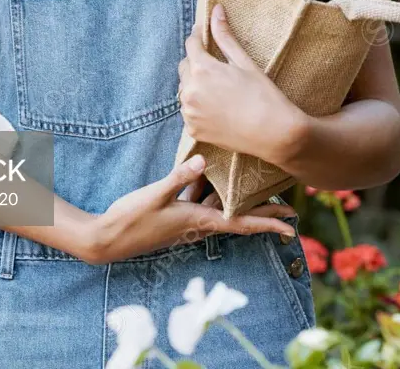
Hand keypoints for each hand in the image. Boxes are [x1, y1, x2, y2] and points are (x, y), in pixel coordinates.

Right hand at [83, 153, 296, 264]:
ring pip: (222, 211)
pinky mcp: (176, 218)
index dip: (268, 224)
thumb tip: (203, 160)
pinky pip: (203, 206)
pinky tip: (212, 179)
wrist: (108, 239)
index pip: (241, 224)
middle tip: (290, 209)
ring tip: (260, 190)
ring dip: (241, 204)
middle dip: (264, 214)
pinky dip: (215, 196)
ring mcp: (187, 223)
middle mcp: (198, 225)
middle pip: (239, 219)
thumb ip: (178, 177)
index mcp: (198, 222)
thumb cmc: (131, 219)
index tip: (291, 226)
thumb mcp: (155, 195)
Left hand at [178, 3, 307, 165]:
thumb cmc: (263, 95)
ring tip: (219, 89)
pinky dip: (197, 106)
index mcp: (202, 69)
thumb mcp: (244, 62)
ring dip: (195, 85)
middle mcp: (190, 91)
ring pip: (184, 89)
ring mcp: (189, 113)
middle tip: (217, 66)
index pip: (191, 44)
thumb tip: (215, 9)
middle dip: (196, 62)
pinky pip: (188, 111)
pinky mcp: (192, 130)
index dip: (198, 37)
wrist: (274, 134)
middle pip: (184, 67)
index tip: (204, 34)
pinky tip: (217, 107)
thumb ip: (224, 36)